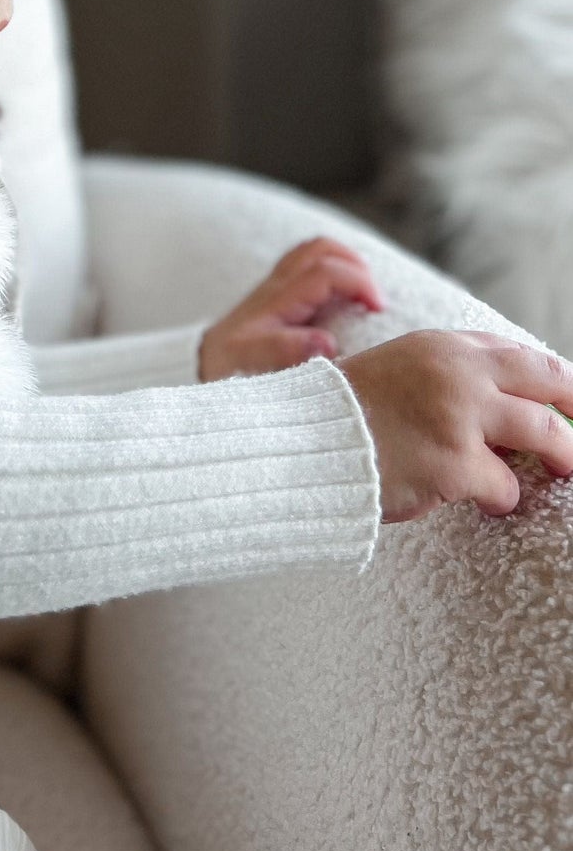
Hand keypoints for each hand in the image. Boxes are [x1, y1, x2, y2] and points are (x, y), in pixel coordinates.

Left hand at [198, 237, 385, 380]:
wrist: (205, 363)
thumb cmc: (229, 366)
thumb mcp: (250, 362)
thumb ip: (285, 351)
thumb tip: (326, 342)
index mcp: (275, 300)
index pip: (324, 272)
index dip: (358, 283)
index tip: (379, 309)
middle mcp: (276, 284)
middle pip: (320, 248)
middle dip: (356, 265)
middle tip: (376, 301)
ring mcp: (277, 284)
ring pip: (314, 251)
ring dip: (347, 264)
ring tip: (367, 295)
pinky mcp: (279, 291)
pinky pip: (309, 264)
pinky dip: (335, 270)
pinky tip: (349, 298)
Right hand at [338, 329, 572, 521]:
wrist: (305, 444)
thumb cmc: (346, 415)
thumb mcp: (399, 370)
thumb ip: (447, 373)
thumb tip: (501, 399)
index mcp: (442, 346)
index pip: (519, 354)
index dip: (553, 380)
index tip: (566, 398)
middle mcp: (457, 372)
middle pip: (550, 381)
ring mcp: (460, 416)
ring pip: (546, 432)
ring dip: (564, 456)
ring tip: (566, 471)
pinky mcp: (457, 464)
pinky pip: (507, 486)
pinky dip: (502, 499)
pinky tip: (485, 503)